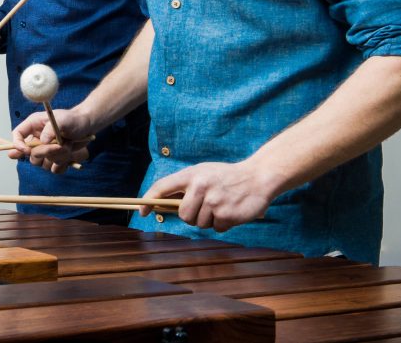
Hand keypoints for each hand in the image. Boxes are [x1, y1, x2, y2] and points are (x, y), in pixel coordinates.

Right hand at [9, 106, 92, 173]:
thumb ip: (50, 129)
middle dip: (45, 152)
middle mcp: (37, 138)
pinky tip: (69, 154)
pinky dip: (62, 164)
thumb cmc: (74, 119)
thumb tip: (42, 142)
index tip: (26, 151)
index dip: (18, 144)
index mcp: (34, 125)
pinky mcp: (55, 159)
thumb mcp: (63, 120)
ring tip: (68, 146)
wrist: (88, 126)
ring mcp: (45, 150)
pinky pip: (53, 169)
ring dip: (57, 157)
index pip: (17, 135)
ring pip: (42, 163)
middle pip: (30, 154)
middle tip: (59, 146)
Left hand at [139, 161, 279, 231]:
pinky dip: (223, 224)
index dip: (149, 200)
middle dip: (192, 216)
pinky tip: (231, 211)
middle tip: (206, 207)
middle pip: (184, 215)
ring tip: (222, 205)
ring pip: (200, 224)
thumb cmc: (227, 177)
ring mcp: (213, 202)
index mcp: (192, 175)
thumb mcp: (204, 173)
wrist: (258, 177)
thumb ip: (186, 186)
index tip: (142, 211)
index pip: (162, 187)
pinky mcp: (226, 215)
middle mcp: (200, 187)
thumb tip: (165, 204)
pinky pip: (216, 228)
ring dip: (210, 220)